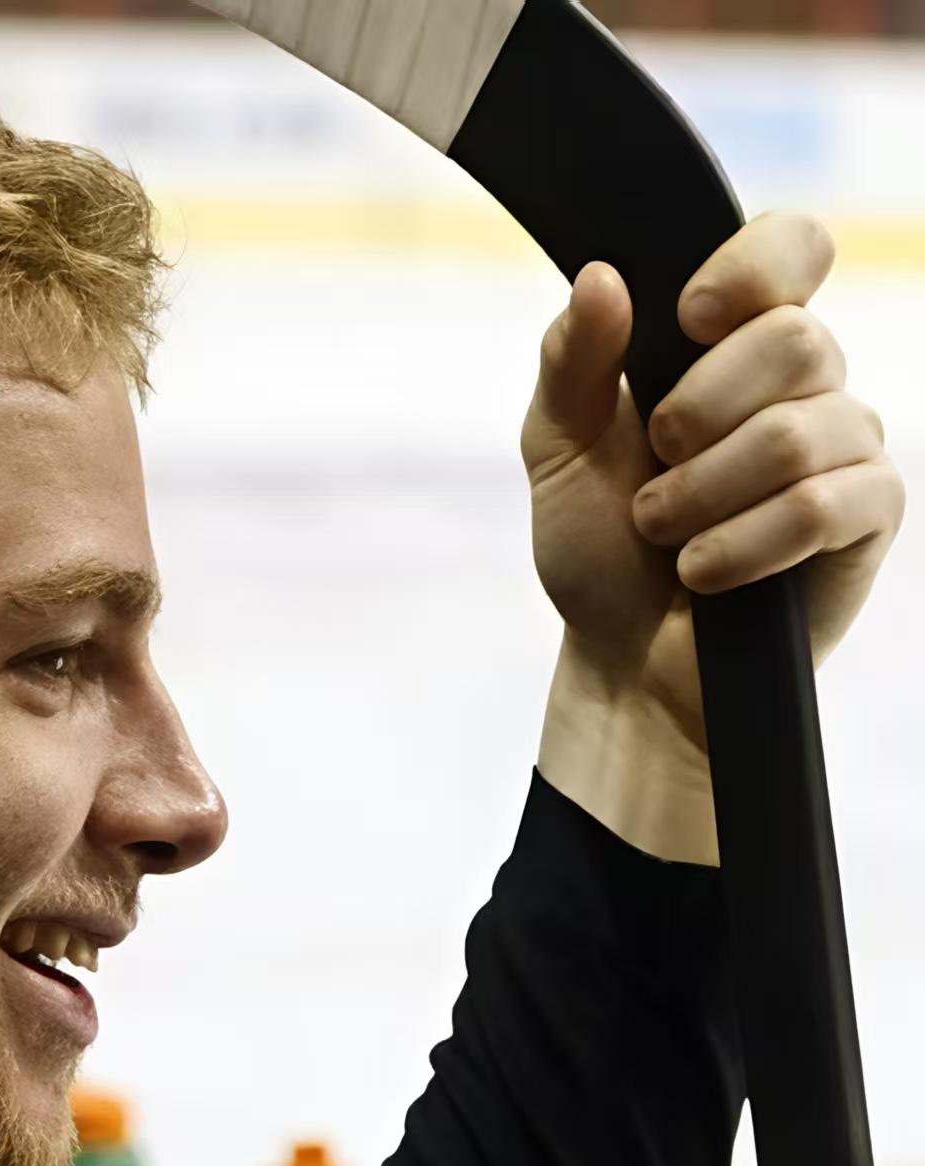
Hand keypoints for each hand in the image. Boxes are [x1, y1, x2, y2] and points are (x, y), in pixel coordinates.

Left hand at [522, 211, 905, 756]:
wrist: (622, 655)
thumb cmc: (597, 545)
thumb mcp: (559, 447)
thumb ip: (573, 360)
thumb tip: (603, 275)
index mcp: (731, 343)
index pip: (793, 247)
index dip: (755, 265)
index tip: (688, 318)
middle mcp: (805, 382)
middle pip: (796, 340)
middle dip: (696, 413)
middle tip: (654, 462)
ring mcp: (845, 447)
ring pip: (798, 431)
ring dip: (702, 492)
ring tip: (662, 531)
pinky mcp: (867, 518)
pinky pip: (820, 505)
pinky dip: (740, 544)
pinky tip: (702, 570)